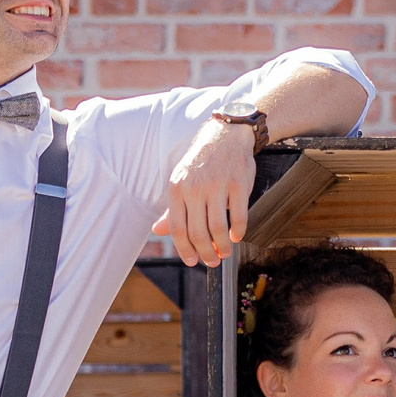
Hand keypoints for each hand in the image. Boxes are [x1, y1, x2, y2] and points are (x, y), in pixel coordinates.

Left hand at [163, 119, 257, 266]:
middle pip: (197, 232)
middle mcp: (195, 188)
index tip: (193, 261)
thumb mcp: (181, 182)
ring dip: (222, 246)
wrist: (226, 135)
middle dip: (205, 253)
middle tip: (212, 261)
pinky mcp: (238, 184)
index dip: (185, 250)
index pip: (177, 228)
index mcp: (177, 189)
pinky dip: (238, 231)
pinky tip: (236, 236)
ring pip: (218, 228)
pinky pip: (238, 216)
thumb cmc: (202, 162)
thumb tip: (157, 231)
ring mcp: (217, 186)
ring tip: (225, 252)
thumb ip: (173, 209)